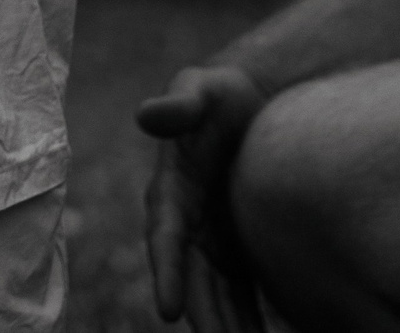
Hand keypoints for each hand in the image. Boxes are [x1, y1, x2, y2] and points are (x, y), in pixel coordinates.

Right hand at [138, 64, 266, 329]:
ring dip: (227, 328)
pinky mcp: (240, 251)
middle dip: (204, 321)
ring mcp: (213, 242)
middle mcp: (188, 227)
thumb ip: (179, 104)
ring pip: (218, 297)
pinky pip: (242, 294)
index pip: (166, 240)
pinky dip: (248, 320)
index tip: (169, 311)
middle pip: (193, 283)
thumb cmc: (221, 94)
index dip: (167, 275)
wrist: (252, 101)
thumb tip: (147, 113)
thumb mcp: (200, 90)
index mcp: (171, 193)